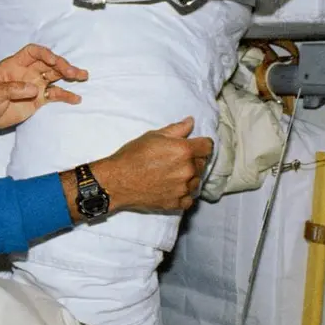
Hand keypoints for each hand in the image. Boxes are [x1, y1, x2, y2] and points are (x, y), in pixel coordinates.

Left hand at [0, 44, 87, 129]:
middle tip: (72, 72)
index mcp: (15, 65)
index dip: (44, 54)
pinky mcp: (39, 99)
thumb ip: (11, 89)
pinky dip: (66, 96)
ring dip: (69, 74)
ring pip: (55, 76)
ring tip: (83, 76)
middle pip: (48, 63)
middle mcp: (28, 72)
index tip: (54, 61)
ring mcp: (35, 85)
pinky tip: (76, 99)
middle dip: (61, 65)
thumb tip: (34, 89)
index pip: (32, 52)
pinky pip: (55, 94)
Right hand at [88, 117, 212, 214]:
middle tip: (174, 160)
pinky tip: (171, 188)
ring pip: (197, 181)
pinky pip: (189, 198)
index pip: (208, 146)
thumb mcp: (152, 136)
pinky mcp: (177, 203)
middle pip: (202, 163)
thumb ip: (176, 129)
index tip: (193, 146)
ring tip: (171, 174)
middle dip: (192, 160)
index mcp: (184, 151)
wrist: (117, 181)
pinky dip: (183, 194)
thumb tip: (191, 121)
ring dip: (189, 177)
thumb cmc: (132, 156)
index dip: (200, 144)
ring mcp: (183, 189)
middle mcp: (188, 170)